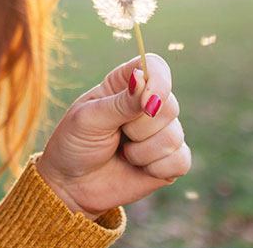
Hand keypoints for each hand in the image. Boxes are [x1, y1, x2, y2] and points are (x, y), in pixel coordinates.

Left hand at [35, 53, 191, 217]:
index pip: (155, 67)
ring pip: (175, 136)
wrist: (71, 185)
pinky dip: (157, 168)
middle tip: (117, 135)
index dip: (158, 82)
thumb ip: (120, 103)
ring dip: (143, 152)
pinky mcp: (169, 160)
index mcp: (125, 84)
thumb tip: (142, 79)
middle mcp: (147, 104)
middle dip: (140, 128)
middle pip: (169, 105)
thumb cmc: (74, 144)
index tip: (145, 103)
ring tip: (123, 153)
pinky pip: (181, 160)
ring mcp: (161, 132)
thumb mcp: (88, 119)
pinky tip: (138, 168)